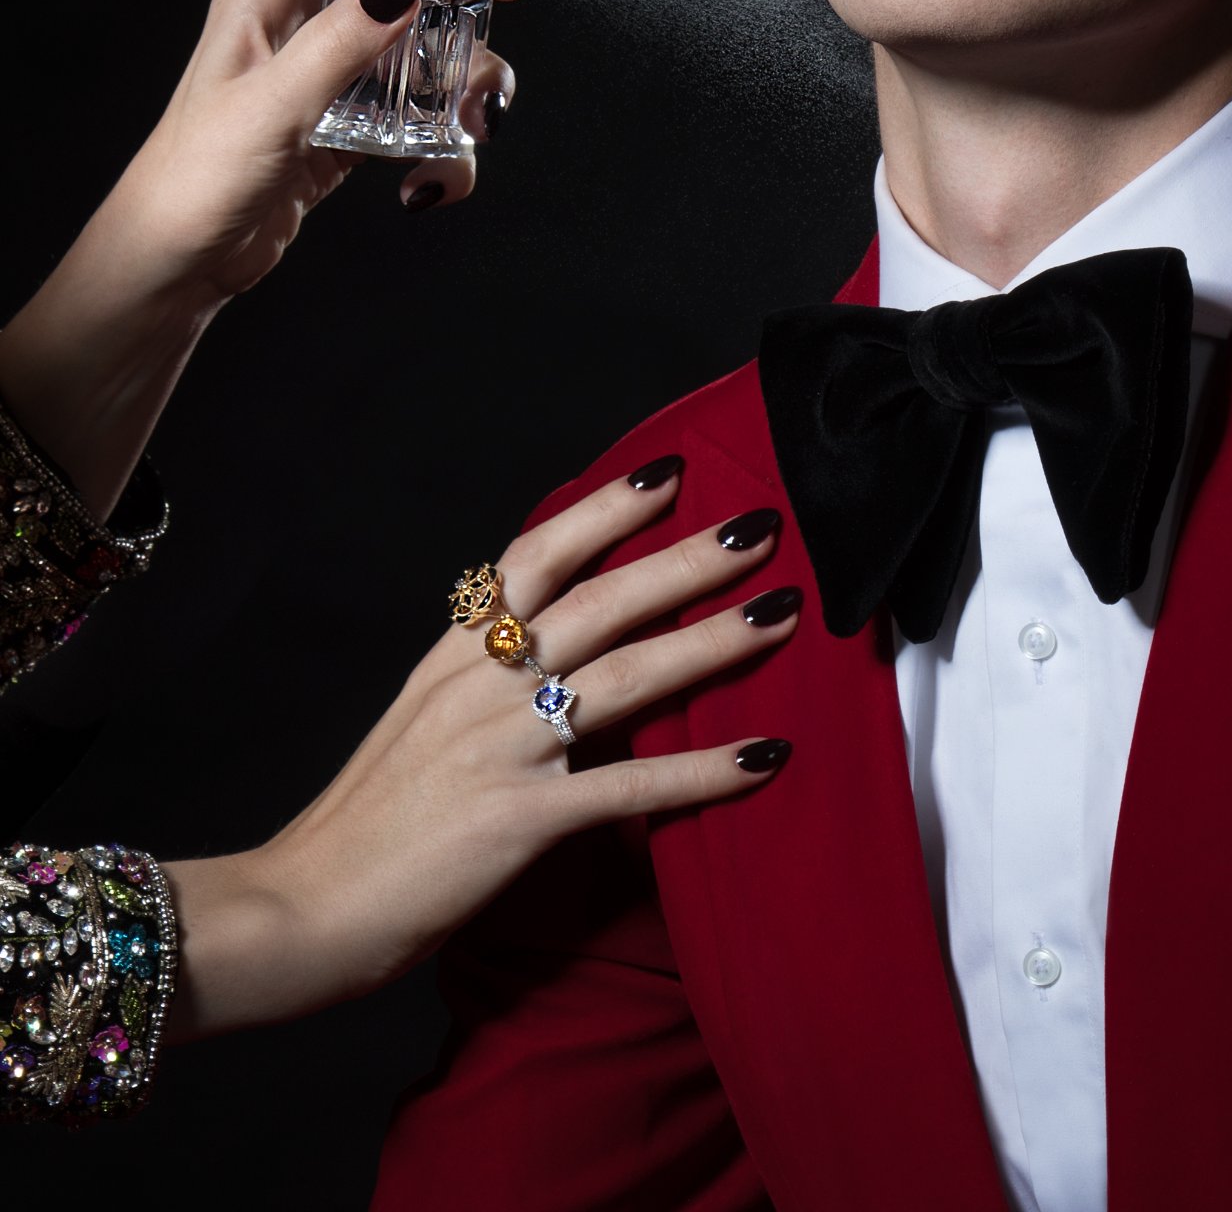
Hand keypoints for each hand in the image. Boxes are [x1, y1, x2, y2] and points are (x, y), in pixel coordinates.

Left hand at [117, 0, 526, 304]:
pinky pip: (418, 104)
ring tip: (475, 117)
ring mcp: (332, 65)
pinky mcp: (352, 119)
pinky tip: (433, 177)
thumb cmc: (196, 178)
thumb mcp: (273, 106)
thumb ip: (341, 43)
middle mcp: (302, 14)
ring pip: (423, 30)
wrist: (178, 262)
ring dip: (466, 67)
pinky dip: (446, 138)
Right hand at [162, 462, 798, 1035]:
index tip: (667, 473)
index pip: (536, 557)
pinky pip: (631, 789)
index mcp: (453, 655)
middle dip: (688, 559)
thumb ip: (480, 678)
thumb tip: (548, 647)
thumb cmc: (364, 823)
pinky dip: (703, 771)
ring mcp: (502, 748)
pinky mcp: (520, 820)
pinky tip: (762, 756)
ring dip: (713, 641)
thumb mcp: (417, 721)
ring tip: (780, 613)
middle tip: (760, 525)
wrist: (298, 910)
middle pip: (601, 600)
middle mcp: (481, 684)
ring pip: (628, 676)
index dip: (604, 510)